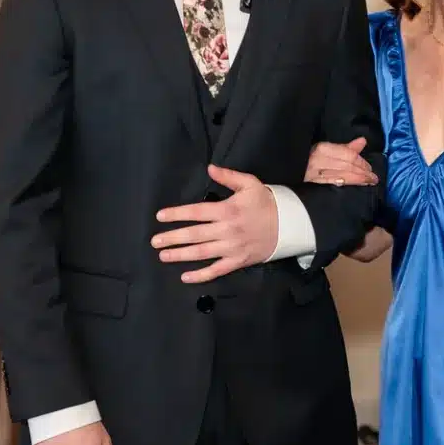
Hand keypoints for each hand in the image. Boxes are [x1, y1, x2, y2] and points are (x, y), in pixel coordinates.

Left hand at [152, 165, 278, 282]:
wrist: (289, 224)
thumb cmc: (266, 202)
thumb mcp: (250, 183)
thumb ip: (228, 176)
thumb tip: (210, 168)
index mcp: (227, 210)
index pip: (196, 212)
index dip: (177, 214)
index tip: (160, 217)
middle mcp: (227, 230)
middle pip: (194, 234)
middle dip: (172, 237)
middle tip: (155, 241)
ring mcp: (232, 247)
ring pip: (202, 253)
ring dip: (180, 255)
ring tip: (163, 255)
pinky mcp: (237, 261)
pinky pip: (217, 270)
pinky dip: (201, 275)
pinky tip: (185, 276)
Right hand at [305, 136, 377, 186]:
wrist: (289, 168)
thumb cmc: (309, 157)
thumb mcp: (326, 149)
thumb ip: (345, 147)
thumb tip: (363, 141)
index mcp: (323, 149)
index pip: (348, 155)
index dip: (361, 162)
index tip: (369, 168)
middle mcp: (319, 160)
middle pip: (347, 166)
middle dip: (362, 173)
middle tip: (373, 179)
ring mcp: (315, 173)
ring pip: (342, 176)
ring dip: (357, 180)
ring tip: (368, 183)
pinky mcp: (312, 183)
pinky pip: (332, 183)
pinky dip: (345, 184)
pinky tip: (352, 185)